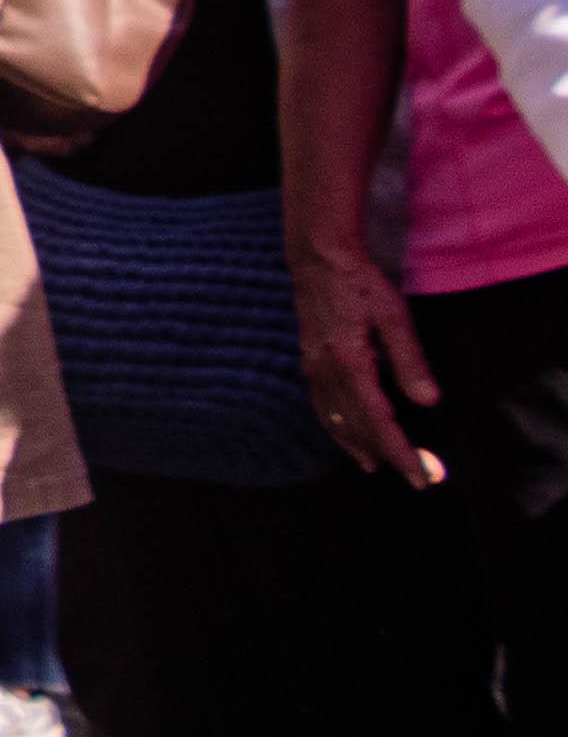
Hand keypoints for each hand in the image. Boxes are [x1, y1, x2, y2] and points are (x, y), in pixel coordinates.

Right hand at [294, 236, 449, 487]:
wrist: (318, 258)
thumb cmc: (360, 283)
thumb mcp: (395, 316)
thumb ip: (410, 360)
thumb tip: (427, 401)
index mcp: (350, 363)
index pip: (379, 421)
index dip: (401, 452)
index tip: (419, 476)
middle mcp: (327, 371)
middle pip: (357, 426)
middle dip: (384, 454)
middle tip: (411, 478)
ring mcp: (313, 366)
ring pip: (334, 418)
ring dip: (354, 444)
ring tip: (372, 464)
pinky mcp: (309, 359)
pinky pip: (321, 403)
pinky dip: (335, 424)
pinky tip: (343, 428)